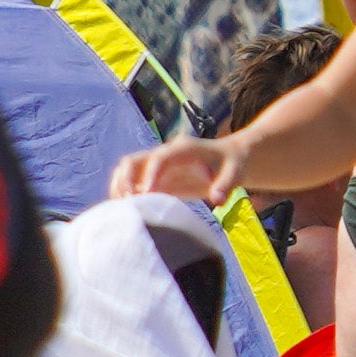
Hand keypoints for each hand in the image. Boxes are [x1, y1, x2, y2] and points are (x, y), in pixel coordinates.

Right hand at [115, 137, 234, 206]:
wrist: (229, 158)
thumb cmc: (233, 164)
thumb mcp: (236, 173)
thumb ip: (226, 185)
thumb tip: (217, 200)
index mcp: (183, 149)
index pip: (159, 158)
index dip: (150, 173)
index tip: (147, 192)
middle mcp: (164, 153)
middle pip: (133, 160)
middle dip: (124, 179)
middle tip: (125, 200)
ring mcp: (156, 164)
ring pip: (127, 168)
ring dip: (119, 185)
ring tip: (119, 205)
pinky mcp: (155, 176)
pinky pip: (132, 180)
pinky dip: (124, 191)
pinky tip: (124, 206)